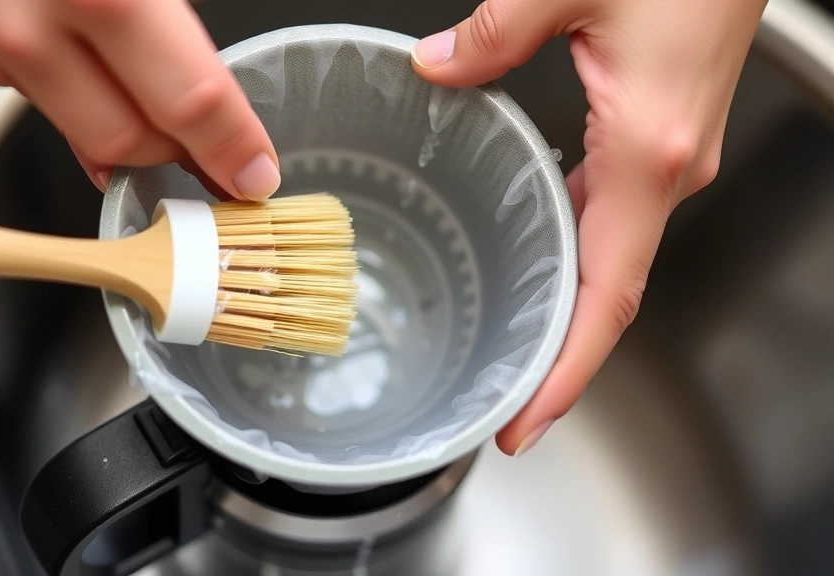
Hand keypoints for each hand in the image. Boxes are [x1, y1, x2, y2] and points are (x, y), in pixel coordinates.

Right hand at [0, 0, 280, 199]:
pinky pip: (45, 97)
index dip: (232, 148)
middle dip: (182, 157)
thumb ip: (175, 7)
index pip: (189, 104)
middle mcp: (37, 25)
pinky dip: (91, 103)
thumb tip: (216, 61)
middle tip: (224, 156)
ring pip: (81, 132)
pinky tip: (117, 83)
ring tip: (178, 128)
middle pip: (127, 144)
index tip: (256, 172)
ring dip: (137, 138)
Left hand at [411, 0, 767, 454]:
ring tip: (509, 351)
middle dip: (557, 361)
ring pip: (613, 262)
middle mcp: (668, 172)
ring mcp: (671, 159)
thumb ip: (491, 37)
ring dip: (565, 313)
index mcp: (647, 154)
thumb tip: (435, 69)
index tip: (523, 423)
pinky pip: (615, 219)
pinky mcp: (663, 138)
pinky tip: (538, 260)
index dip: (565, 373)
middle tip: (499, 406)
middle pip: (608, 296)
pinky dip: (576, 256)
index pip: (605, 297)